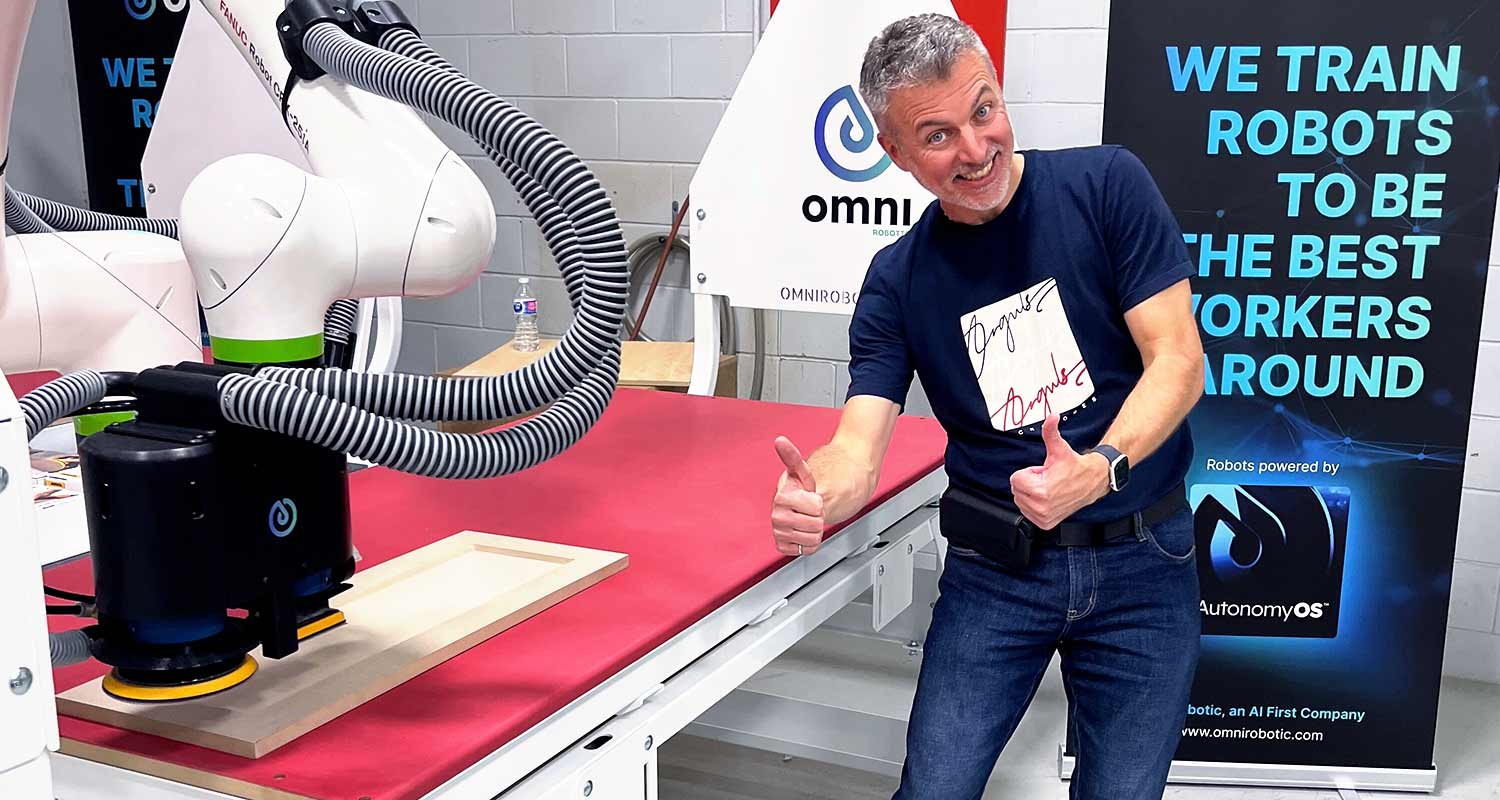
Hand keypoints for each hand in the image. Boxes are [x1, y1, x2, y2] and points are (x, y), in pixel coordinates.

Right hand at [771, 436, 823, 555]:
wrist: (805, 503)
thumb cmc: (805, 488)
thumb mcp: (804, 471)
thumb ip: (792, 457)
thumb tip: (779, 440)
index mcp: (781, 497)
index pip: (815, 507)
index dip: (818, 502)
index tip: (811, 495)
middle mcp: (776, 515)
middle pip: (815, 524)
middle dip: (819, 517)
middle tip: (811, 509)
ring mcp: (779, 531)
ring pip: (812, 538)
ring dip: (816, 529)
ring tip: (808, 519)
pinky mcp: (783, 545)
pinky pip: (806, 550)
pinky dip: (810, 542)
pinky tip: (805, 531)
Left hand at [1008, 415, 1109, 529]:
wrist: (1093, 482)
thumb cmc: (1075, 466)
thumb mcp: (1059, 448)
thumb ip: (1050, 432)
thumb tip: (1051, 416)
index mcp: (1041, 491)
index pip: (1015, 479)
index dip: (1029, 472)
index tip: (1044, 472)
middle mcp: (1041, 507)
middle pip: (1017, 490)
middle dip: (1030, 482)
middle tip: (1048, 479)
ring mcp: (1043, 518)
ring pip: (1021, 500)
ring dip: (1032, 493)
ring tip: (1050, 488)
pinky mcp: (1046, 524)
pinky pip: (1027, 512)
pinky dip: (1035, 504)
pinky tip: (1049, 498)